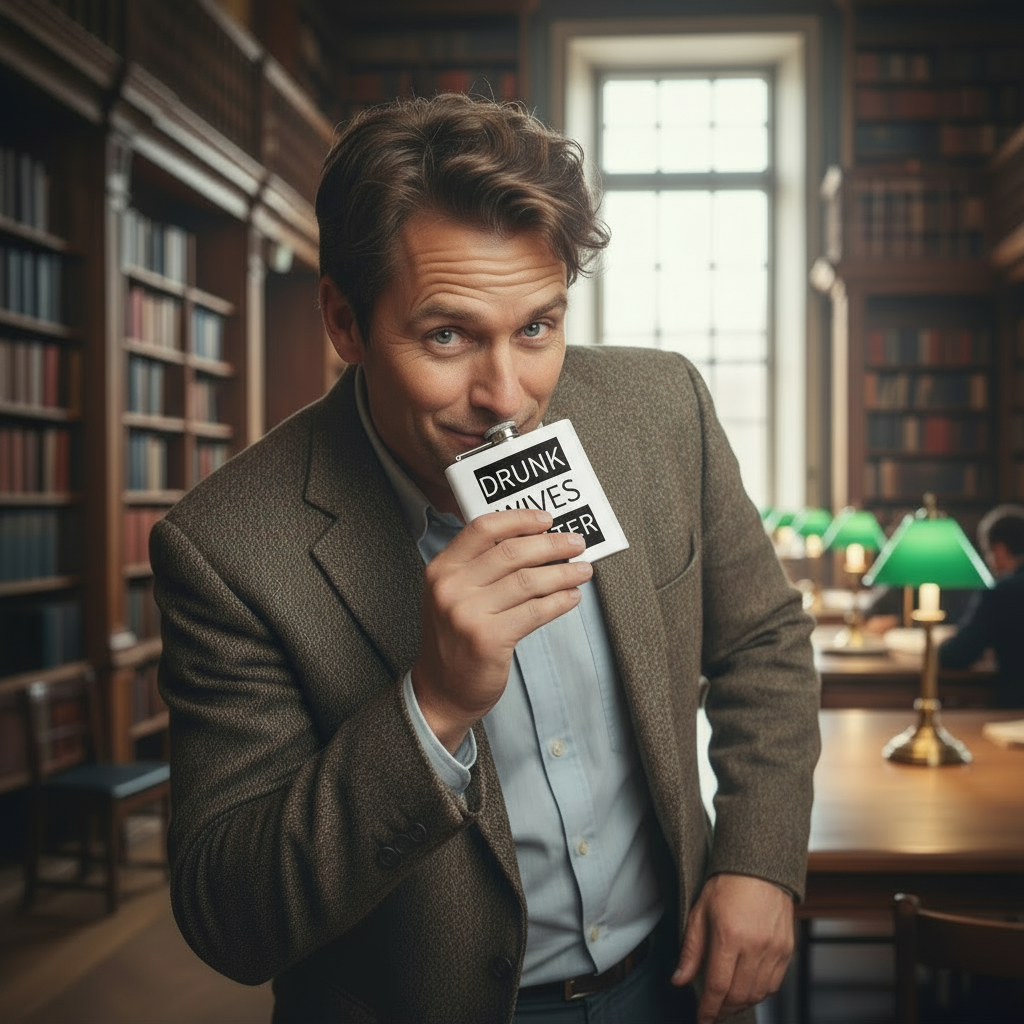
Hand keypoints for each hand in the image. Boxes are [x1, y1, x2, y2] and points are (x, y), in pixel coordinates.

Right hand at [412, 508, 591, 750]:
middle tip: (576, 543)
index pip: (483, 529)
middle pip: (511, 552)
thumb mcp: (454, 594)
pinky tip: (572, 597)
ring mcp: (467, 613)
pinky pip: (534, 612)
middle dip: (552, 544)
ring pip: (528, 581)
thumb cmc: (456, 638)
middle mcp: (450, 587)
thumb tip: (536, 542)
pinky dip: (559, 602)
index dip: (519, 519)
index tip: (546, 519)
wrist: (441, 690)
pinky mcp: (487, 639)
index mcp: (442, 568)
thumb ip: (482, 567)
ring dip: (563, 573)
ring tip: (583, 570)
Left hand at [672, 873, 794, 1022]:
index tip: (701, 1019)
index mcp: (729, 935)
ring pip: (758, 993)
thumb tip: (679, 979)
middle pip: (738, 995)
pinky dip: (759, 993)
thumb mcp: (700, 912)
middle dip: (723, 1010)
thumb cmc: (727, 884)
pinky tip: (747, 990)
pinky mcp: (787, 949)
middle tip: (712, 1013)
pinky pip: (774, 984)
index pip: (717, 986)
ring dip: (741, 1004)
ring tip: (727, 1004)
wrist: (760, 867)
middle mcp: (755, 945)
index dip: (708, 1009)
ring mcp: (774, 949)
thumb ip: (691, 950)